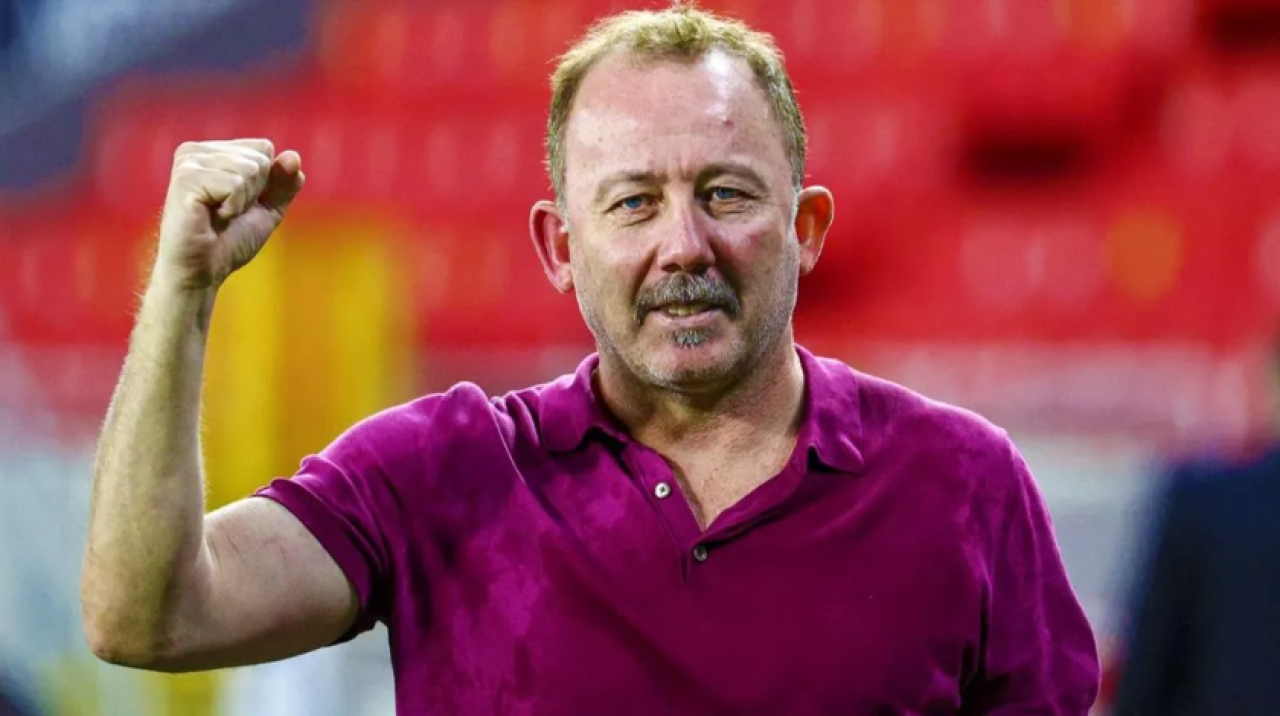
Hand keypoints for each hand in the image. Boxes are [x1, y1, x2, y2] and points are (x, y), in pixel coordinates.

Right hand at [153, 139, 304, 290]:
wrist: (201, 271)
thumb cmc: (229, 240)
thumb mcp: (267, 209)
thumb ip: (284, 183)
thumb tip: (293, 156)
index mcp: (213, 151)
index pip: (264, 148)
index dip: (264, 184)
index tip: (238, 203)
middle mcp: (196, 150)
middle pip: (260, 159)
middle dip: (253, 194)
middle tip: (226, 214)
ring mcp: (188, 161)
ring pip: (250, 170)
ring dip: (241, 203)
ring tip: (217, 216)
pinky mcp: (185, 178)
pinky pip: (234, 185)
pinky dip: (232, 208)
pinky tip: (210, 217)